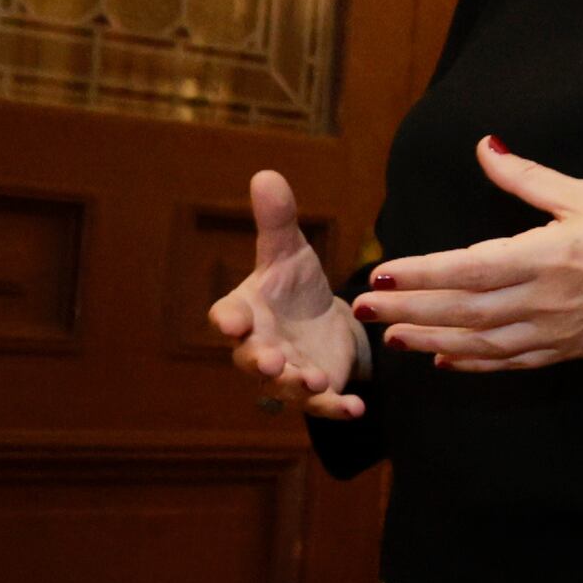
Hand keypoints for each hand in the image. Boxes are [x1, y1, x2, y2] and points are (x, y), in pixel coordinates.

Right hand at [208, 168, 369, 416]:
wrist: (326, 316)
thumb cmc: (294, 284)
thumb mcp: (289, 250)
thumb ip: (276, 220)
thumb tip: (267, 175)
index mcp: (245, 313)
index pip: (227, 318)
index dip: (228, 321)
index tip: (232, 323)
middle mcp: (260, 347)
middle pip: (250, 361)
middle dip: (259, 363)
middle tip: (271, 361)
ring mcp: (288, 372)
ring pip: (285, 388)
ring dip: (298, 386)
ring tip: (314, 381)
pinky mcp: (318, 390)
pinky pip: (323, 405)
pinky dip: (336, 408)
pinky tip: (355, 407)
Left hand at [352, 138, 582, 370]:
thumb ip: (527, 177)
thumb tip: (485, 147)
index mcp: (547, 256)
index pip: (469, 268)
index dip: (422, 273)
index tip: (383, 270)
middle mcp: (545, 300)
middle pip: (463, 309)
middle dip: (409, 308)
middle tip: (364, 305)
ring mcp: (555, 331)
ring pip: (480, 342)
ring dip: (432, 338)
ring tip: (392, 334)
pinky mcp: (567, 349)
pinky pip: (510, 362)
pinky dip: (474, 362)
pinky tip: (445, 357)